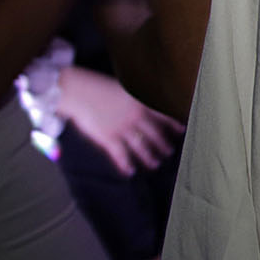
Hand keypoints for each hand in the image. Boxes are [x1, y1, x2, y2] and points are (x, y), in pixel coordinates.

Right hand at [56, 65, 183, 175]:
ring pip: (140, 146)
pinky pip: (120, 155)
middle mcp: (134, 117)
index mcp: (140, 104)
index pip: (162, 116)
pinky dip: (125, 164)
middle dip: (163, 144)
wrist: (77, 91)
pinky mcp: (107, 138)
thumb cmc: (97, 87)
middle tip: (170, 152)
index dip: (173, 124)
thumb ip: (135, 98)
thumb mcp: (123, 88)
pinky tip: (129, 172)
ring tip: (155, 164)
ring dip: (149, 157)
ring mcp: (122, 129)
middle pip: (154, 134)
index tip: (182, 130)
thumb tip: (143, 102)